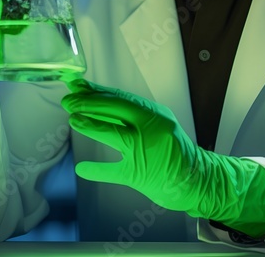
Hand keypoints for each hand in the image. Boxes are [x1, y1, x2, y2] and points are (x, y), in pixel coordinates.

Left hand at [61, 79, 264, 237]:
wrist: (196, 179)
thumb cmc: (169, 149)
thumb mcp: (154, 125)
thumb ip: (126, 115)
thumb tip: (91, 99)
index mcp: (155, 114)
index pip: (121, 98)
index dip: (96, 91)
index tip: (76, 86)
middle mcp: (152, 129)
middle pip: (116, 109)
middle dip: (89, 103)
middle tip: (68, 101)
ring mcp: (147, 151)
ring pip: (114, 134)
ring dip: (91, 125)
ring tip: (73, 120)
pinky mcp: (141, 175)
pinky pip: (114, 171)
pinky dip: (96, 169)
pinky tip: (82, 168)